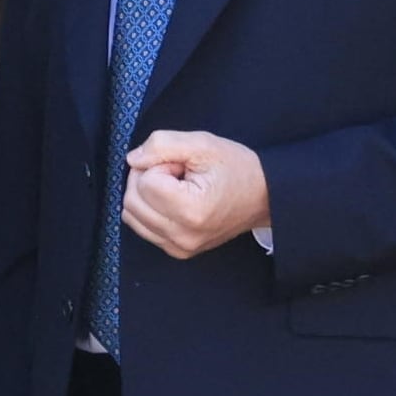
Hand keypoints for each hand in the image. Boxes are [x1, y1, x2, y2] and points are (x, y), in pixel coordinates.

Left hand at [120, 130, 270, 257]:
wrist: (263, 197)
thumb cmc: (237, 169)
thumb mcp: (202, 144)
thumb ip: (162, 144)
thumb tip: (132, 159)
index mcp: (190, 210)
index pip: (143, 182)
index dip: (160, 165)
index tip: (183, 166)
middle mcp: (182, 236)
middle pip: (132, 201)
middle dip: (148, 179)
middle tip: (177, 174)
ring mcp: (179, 247)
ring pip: (131, 216)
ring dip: (146, 195)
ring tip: (176, 188)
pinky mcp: (176, 251)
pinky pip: (142, 227)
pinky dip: (150, 210)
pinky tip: (174, 202)